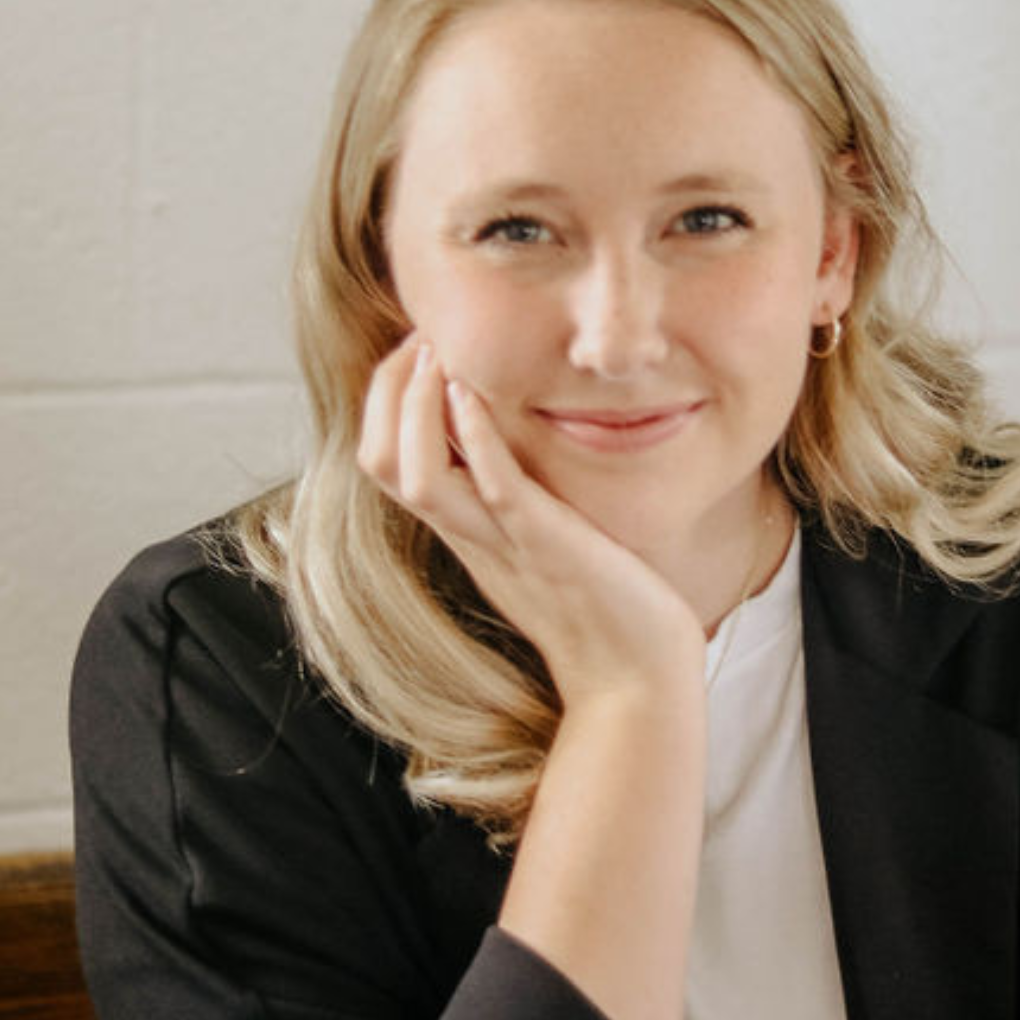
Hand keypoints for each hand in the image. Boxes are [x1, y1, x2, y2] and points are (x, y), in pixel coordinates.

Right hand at [357, 334, 701, 706]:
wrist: (638, 682)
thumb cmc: (607, 610)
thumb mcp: (545, 540)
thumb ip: (520, 498)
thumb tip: (515, 444)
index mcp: (466, 533)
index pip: (386, 459)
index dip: (386, 399)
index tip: (416, 348)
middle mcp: (471, 537)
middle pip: (381, 462)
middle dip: (388, 390)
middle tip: (416, 336)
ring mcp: (504, 543)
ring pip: (417, 476)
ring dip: (416, 406)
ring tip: (432, 353)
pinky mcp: (548, 546)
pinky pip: (495, 488)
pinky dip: (475, 436)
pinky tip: (470, 391)